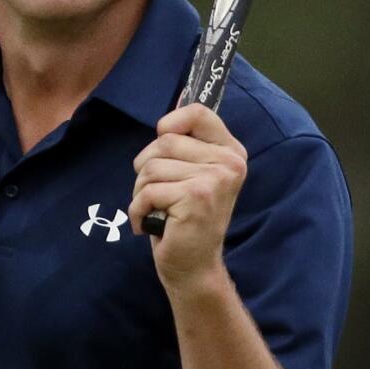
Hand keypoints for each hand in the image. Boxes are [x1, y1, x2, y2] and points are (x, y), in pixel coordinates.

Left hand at [129, 103, 247, 289]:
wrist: (194, 267)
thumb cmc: (183, 218)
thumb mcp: (189, 173)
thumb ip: (186, 142)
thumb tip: (176, 101)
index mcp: (231, 151)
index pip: (198, 112)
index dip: (170, 124)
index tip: (164, 147)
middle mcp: (229, 163)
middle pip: (163, 141)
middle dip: (147, 169)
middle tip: (159, 195)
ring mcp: (215, 180)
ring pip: (150, 167)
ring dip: (141, 193)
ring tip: (157, 211)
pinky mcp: (196, 198)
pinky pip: (146, 191)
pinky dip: (138, 211)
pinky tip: (153, 226)